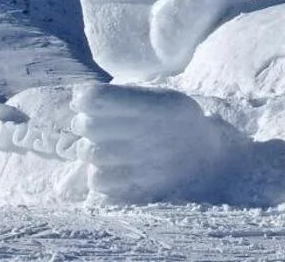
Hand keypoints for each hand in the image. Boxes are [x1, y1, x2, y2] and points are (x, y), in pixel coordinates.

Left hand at [68, 83, 226, 204]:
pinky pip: (97, 181)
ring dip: (90, 148)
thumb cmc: (174, 122)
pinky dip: (98, 172)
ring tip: (105, 145)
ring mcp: (145, 166)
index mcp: (160, 105)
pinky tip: (112, 165)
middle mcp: (153, 135)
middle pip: (88, 125)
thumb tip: (78, 97)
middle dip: (85, 122)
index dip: (85, 98)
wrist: (207, 158)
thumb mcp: (160, 96)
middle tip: (96, 124)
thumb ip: (122, 95)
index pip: (99, 98)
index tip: (84, 100)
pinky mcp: (139, 190)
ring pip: (89, 153)